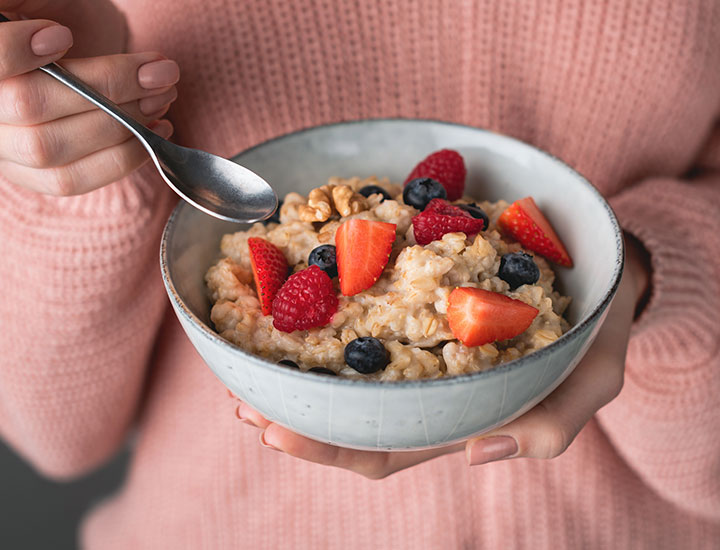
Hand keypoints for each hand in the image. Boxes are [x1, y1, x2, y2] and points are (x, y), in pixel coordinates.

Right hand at [0, 5, 178, 194]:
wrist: (68, 41)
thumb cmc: (59, 12)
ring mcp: (3, 148)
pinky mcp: (33, 175)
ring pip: (49, 149)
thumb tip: (50, 34)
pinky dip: (121, 158)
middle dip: (104, 87)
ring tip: (163, 96)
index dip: (13, 52)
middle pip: (27, 106)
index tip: (62, 36)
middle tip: (159, 71)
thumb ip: (35, 7)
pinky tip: (155, 129)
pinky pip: (70, 180)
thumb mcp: (49, 0)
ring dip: (120, 123)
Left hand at [232, 237, 650, 477]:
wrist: (598, 266)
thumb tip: (477, 454)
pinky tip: (289, 295)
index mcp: (459, 414)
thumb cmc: (595, 327)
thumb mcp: (593, 378)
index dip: (330, 448)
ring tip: (244, 361)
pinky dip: (322, 308)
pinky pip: (361, 309)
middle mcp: (427, 385)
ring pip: (347, 369)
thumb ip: (552, 423)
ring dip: (294, 369)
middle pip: (349, 414)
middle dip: (293, 414)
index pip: (387, 446)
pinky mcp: (414, 298)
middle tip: (243, 400)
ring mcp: (418, 343)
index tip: (276, 433)